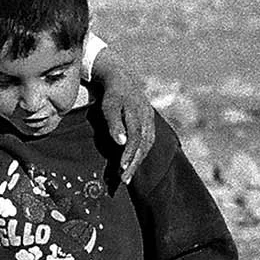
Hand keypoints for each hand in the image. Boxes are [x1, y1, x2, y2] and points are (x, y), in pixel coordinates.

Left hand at [88, 51, 156, 180]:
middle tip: (124, 181)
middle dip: (133, 164)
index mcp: (138, 113)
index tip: (121, 169)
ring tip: (126, 178)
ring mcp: (150, 120)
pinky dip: (139, 155)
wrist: (122, 79)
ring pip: (146, 145)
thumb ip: (114, 123)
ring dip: (137, 162)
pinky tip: (132, 164)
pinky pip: (147, 142)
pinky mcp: (149, 124)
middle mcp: (147, 118)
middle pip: (143, 145)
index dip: (129, 154)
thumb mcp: (109, 106)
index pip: (136, 138)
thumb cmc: (112, 94)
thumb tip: (121, 143)